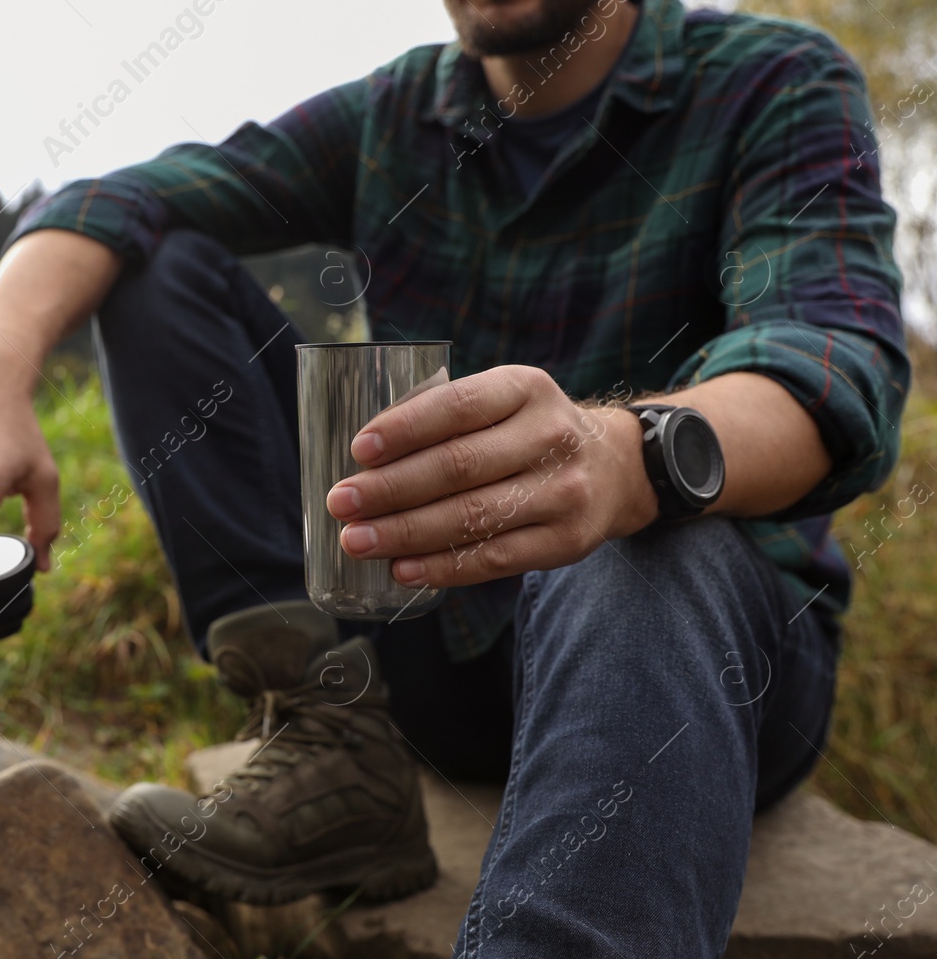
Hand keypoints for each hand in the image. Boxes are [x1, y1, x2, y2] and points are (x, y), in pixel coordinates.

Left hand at [324, 365, 657, 587]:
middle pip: (458, 467)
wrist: (618, 467)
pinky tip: (401, 569)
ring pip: (472, 518)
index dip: (405, 428)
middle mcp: (549, 437)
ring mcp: (563, 492)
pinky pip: (493, 559)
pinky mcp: (566, 541)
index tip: (359, 449)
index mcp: (525, 389)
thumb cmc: (528, 431)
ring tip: (356, 541)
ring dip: (405, 534)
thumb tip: (363, 459)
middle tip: (340, 503)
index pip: (458, 407)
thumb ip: (446, 418)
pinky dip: (442, 568)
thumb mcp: (502, 400)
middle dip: (389, 489)